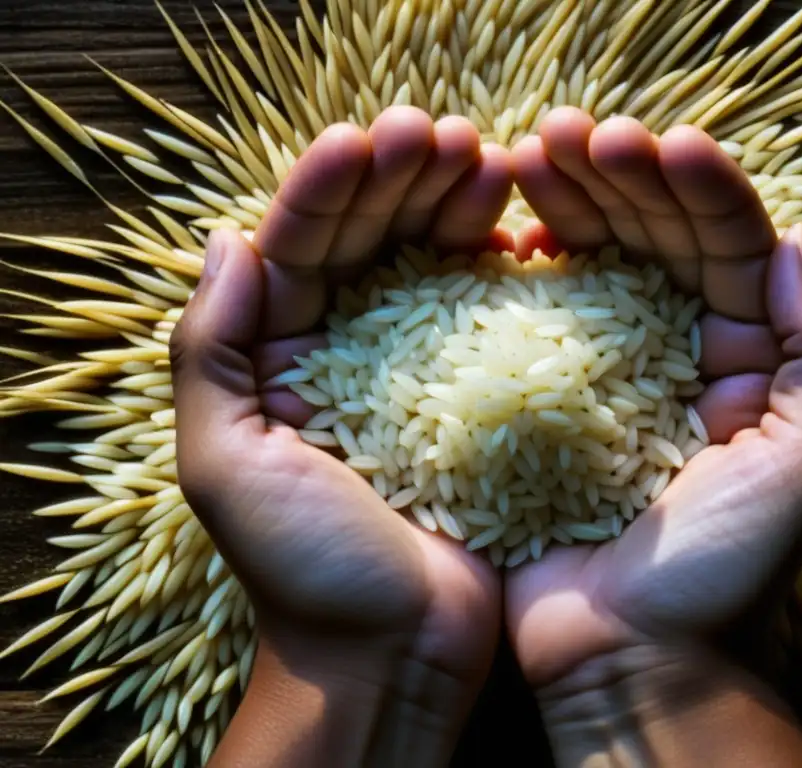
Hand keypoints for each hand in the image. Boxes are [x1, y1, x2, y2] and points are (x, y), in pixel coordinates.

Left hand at [170, 107, 512, 766]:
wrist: (396, 658)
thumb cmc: (307, 574)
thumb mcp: (226, 464)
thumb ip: (210, 354)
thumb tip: (227, 243)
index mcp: (281, 364)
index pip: (301, 251)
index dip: (332, 188)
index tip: (374, 139)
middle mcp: (348, 360)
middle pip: (372, 245)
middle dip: (403, 181)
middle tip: (447, 134)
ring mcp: (420, 378)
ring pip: (434, 270)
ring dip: (456, 208)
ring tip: (491, 161)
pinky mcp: (481, 403)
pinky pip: (490, 320)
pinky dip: (504, 271)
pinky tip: (525, 232)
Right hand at [507, 108, 801, 764]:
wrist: (630, 660)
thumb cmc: (724, 573)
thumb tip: (797, 239)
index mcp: (746, 360)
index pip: (726, 249)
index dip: (697, 188)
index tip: (657, 142)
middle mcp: (675, 355)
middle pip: (652, 242)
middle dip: (618, 179)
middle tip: (568, 132)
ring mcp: (602, 375)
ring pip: (589, 268)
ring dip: (565, 206)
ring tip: (526, 156)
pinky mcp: (539, 403)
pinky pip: (530, 321)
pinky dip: (515, 272)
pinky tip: (500, 233)